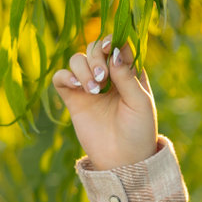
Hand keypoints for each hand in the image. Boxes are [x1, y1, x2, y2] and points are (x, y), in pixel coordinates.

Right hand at [52, 35, 158, 169]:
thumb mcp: (140, 102)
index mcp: (129, 72)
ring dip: (83, 69)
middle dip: (97, 57)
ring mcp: (89, 86)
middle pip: (95, 48)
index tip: (109, 48)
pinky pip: (61, 77)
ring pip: (77, 59)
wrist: (124, 160)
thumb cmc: (139, 131)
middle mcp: (109, 76)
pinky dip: (65, 76)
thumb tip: (114, 51)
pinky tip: (77, 87)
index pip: (118, 45)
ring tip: (94, 90)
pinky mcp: (73, 99)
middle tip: (103, 78)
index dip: (112, 41)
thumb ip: (127, 76)